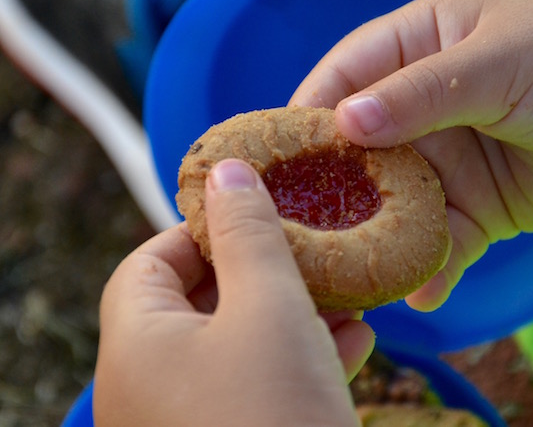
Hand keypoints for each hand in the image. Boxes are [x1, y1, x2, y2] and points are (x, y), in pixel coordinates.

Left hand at [93, 159, 371, 425]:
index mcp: (138, 343)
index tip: (258, 210)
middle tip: (312, 250)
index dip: (203, 226)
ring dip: (293, 312)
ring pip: (240, 344)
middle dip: (265, 270)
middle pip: (201, 300)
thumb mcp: (268, 308)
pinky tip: (353, 342)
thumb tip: (228, 171)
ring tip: (346, 294)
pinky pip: (260, 385)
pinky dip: (300, 358)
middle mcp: (152, 385)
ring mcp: (192, 418)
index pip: (151, 258)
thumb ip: (249, 234)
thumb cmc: (274, 413)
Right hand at [290, 0, 532, 310]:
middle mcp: (427, 102)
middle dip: (336, 185)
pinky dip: (429, 262)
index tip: (278, 155)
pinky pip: (440, 237)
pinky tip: (420, 288)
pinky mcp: (479, 206)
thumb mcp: (498, 66)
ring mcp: (452, 157)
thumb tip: (345, 122)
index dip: (311, 111)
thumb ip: (420, 95)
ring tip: (355, 268)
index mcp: (423, 44)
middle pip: (360, 146)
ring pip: (394, 198)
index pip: (347, 73)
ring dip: (378, 231)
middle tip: (304, 225)